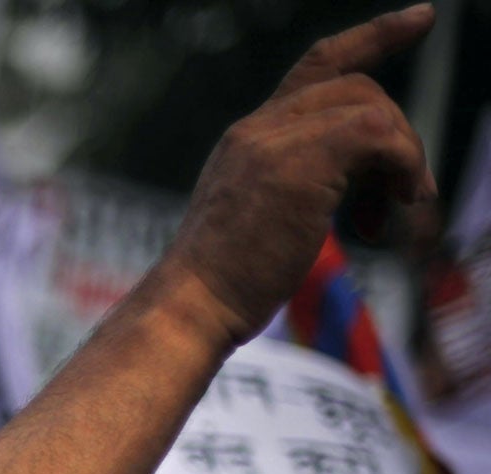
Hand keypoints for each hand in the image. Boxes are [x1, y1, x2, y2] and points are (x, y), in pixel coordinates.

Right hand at [156, 6, 436, 352]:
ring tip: (399, 211)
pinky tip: (395, 210)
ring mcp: (274, 141)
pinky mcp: (300, 161)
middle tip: (405, 197)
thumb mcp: (262, 222)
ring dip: (403, 157)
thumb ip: (302, 186)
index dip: (374, 36)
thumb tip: (366, 185)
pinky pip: (379, 132)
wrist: (189, 309)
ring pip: (372, 108)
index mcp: (248, 140)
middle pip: (356, 87)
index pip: (318, 67)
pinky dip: (403, 166)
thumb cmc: (223, 288)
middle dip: (396, 134)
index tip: (420, 18)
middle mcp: (257, 129)